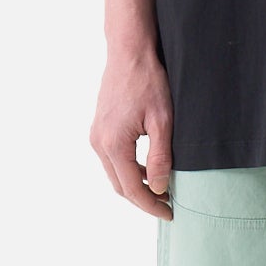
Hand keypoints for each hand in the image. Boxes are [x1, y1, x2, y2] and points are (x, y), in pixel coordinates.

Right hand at [89, 48, 174, 218]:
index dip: (151, 205)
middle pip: (119, 185)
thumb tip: (159, 188)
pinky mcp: (99, 128)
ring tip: (161, 189)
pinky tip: (149, 168)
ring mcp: (96, 135)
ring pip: (115, 173)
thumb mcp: (162, 121)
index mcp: (113, 144)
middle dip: (142, 199)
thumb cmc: (149, 81)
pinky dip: (129, 169)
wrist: (129, 52)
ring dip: (136, 185)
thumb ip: (160, 157)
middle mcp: (99, 142)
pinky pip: (112, 159)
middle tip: (167, 205)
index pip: (132, 188)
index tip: (169, 213)